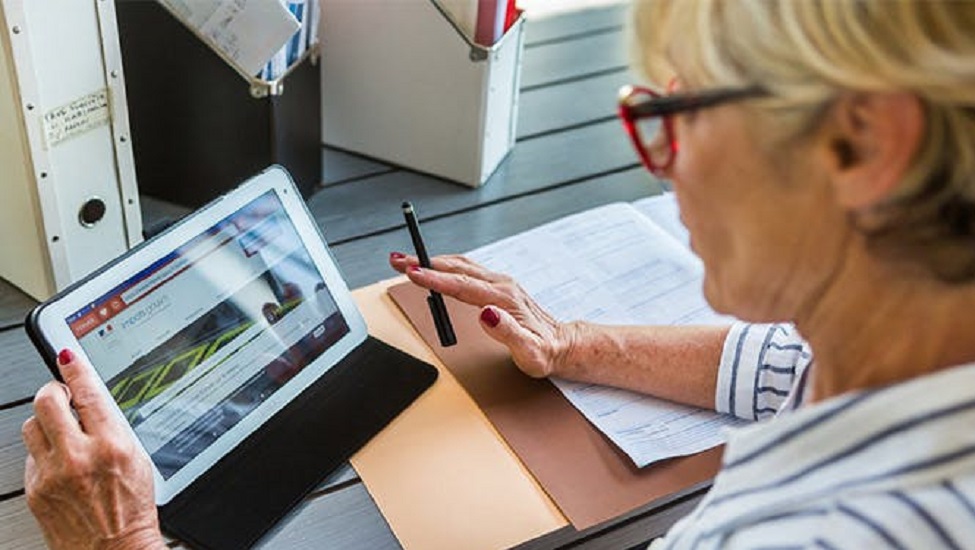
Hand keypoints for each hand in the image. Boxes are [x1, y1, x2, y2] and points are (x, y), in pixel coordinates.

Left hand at [22, 349, 165, 549]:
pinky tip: (60, 463)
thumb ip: (112, 427)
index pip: (87, 392)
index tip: (66, 353)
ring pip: (31, 425)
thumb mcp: (138, 458)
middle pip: (46, 401)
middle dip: (53, 392)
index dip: (74, 367)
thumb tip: (90, 399)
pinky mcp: (35, 490)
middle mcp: (78, 457)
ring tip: (62, 432)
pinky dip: (43, 453)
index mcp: (111, 445)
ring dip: (46, 422)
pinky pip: (30, 456)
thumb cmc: (132, 510)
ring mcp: (52, 474)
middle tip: (62, 395)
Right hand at [390, 252, 579, 377]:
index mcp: (503, 298)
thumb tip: (487, 314)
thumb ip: (507, 332)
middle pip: (456, 269)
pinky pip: (466, 269)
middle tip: (396, 261)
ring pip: (460, 265)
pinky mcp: (497, 286)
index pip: (461, 285)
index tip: (413, 273)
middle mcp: (501, 285)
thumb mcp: (528, 351)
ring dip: (431, 261)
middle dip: (423, 263)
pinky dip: (445, 265)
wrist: (562, 345)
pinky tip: (434, 266)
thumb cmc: (544, 352)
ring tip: (405, 260)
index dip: (434, 278)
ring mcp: (499, 283)